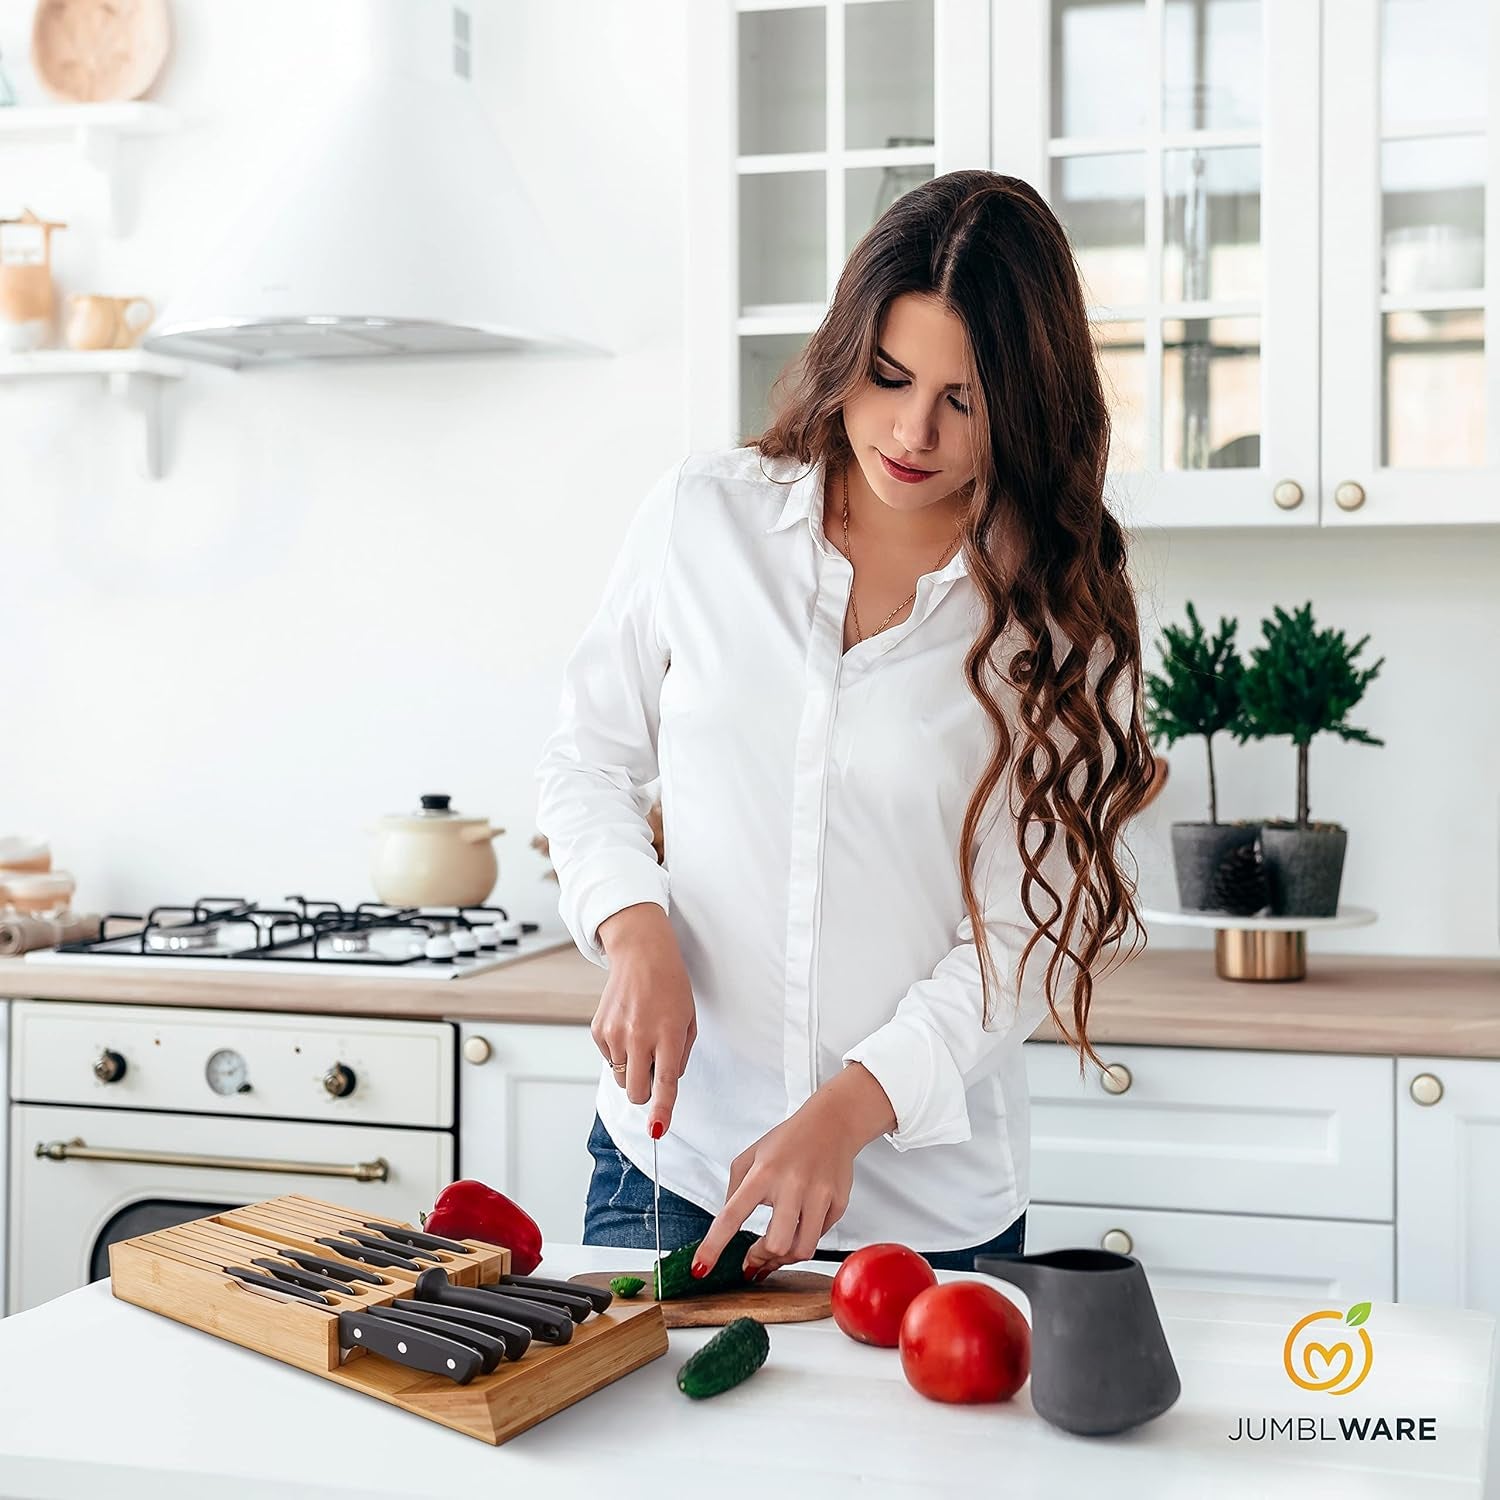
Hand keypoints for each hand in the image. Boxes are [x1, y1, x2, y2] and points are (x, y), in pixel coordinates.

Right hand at [592, 903, 696, 1136]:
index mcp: (667, 1034)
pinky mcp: (598, 1030)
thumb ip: (679, 1056)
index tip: (657, 1130)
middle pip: (635, 1091)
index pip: (665, 1082)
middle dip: (644, 1092)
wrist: (641, 954)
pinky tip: (628, 1027)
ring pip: (621, 1078)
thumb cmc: (670, 987)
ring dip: (632, 1069)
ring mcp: (614, 1033)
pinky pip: (609, 1060)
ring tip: (642, 1037)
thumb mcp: (688, 1021)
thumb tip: (664, 1084)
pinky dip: (620, 1053)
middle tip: (653, 1070)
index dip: (661, 1110)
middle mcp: (639, 1035)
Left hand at [693, 1065, 897, 1280]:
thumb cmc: (789, 1140)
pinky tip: (800, 1227)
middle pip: (776, 1244)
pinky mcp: (838, 1203)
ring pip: (801, 1249)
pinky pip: (820, 1237)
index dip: (713, 1246)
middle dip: (761, 1258)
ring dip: (784, 1258)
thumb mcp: (751, 1156)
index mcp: (763, 1172)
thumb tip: (728, 1228)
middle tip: (753, 1259)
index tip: (701, 1268)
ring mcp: (819, 1195)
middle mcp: (792, 1184)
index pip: (731, 1215)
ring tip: (775, 1252)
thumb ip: (735, 1190)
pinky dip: (806, 1238)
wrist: (833, 1123)